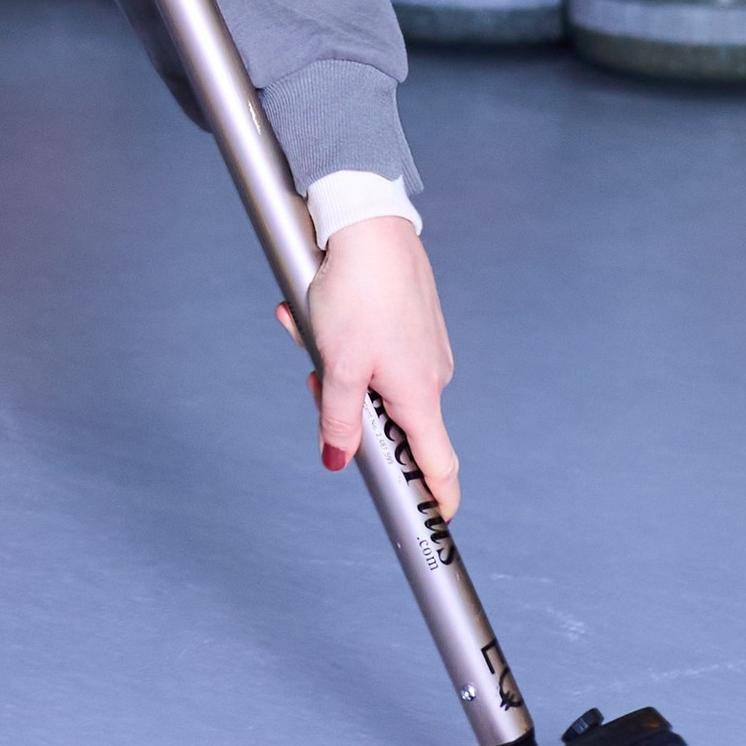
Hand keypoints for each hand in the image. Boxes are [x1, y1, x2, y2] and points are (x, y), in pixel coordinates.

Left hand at [276, 217, 458, 517]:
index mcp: (419, 396)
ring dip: (334, 362)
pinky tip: (315, 310)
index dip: (435, 498)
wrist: (369, 223)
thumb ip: (337, 420)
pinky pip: (373, 347)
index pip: (438, 465)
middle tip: (314, 381)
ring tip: (307, 325)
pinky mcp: (411, 321)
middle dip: (344, 405)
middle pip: (389, 419)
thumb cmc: (358, 293)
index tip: (431, 522)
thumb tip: (335, 460)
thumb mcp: (338, 365)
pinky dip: (343, 336)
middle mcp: (430, 376)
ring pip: (372, 377)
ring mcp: (423, 348)